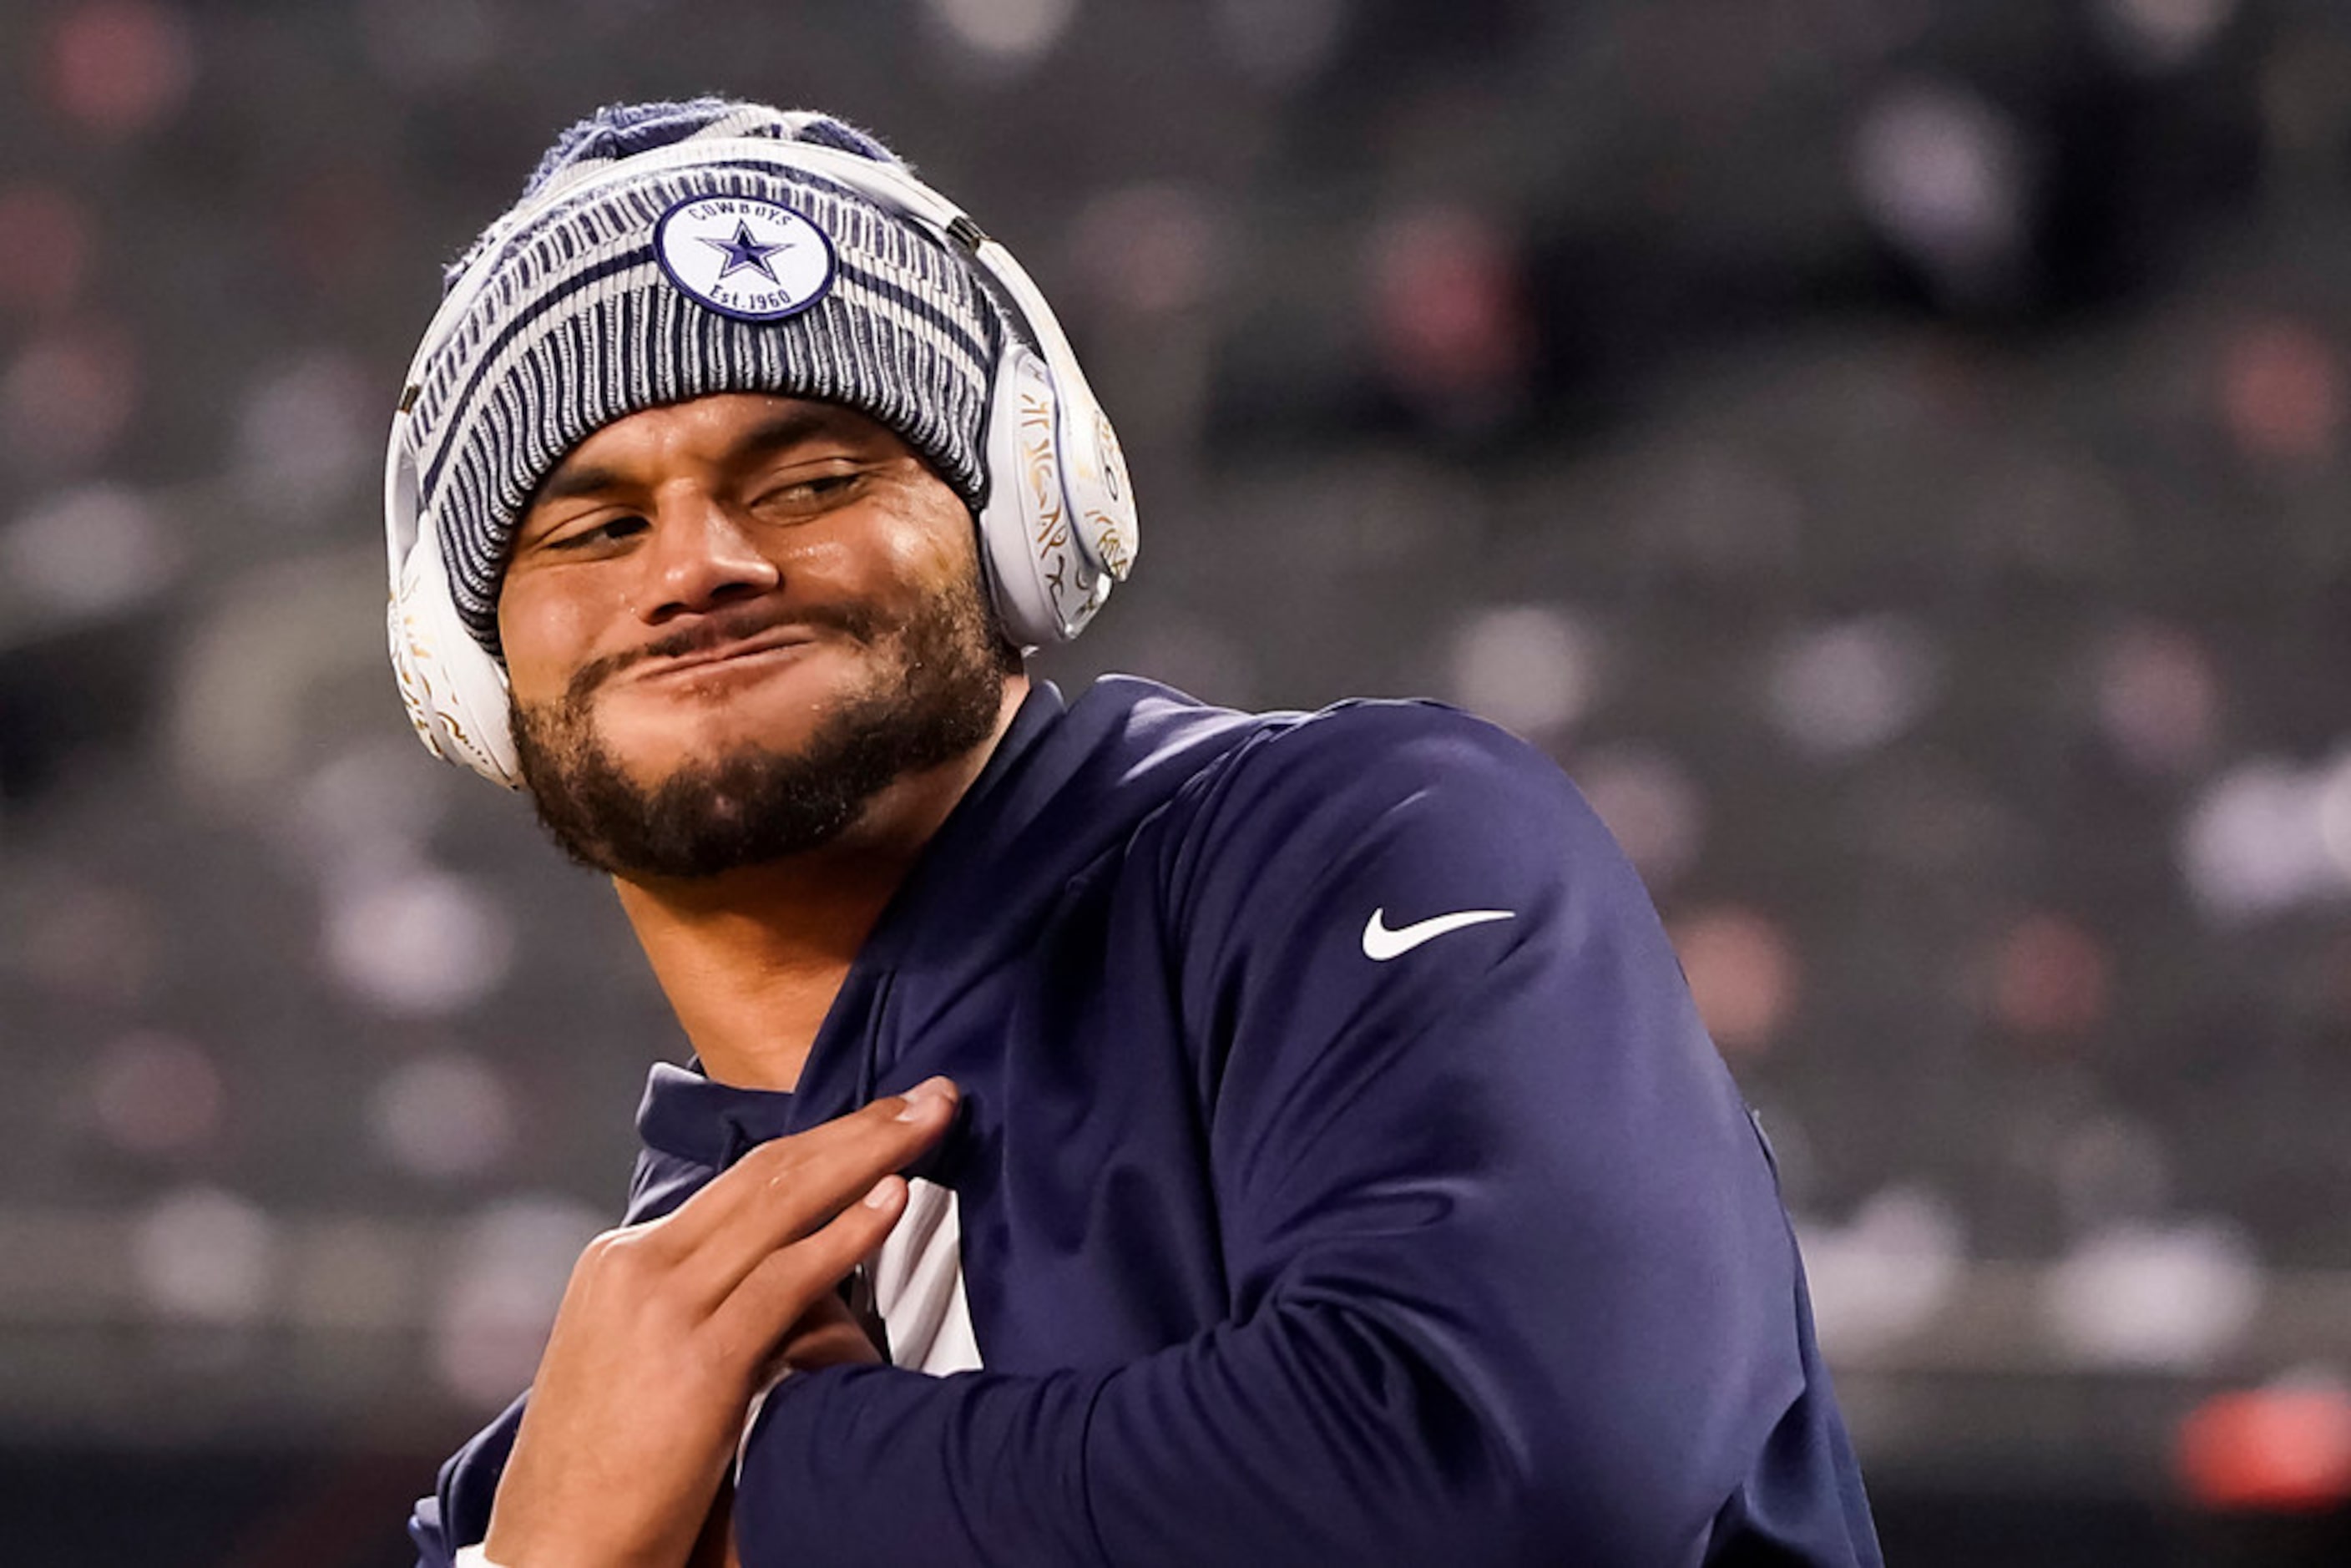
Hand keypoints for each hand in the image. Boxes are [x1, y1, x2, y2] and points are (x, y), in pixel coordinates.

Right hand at [482, 1077, 959, 1567]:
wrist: (559, 1551)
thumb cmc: (610, 1473)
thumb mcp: (639, 1360)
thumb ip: (697, 1304)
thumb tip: (776, 1270)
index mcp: (622, 1260)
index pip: (743, 1182)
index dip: (824, 1143)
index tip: (886, 1119)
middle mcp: (638, 1265)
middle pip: (769, 1173)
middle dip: (859, 1128)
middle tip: (930, 1095)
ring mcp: (664, 1307)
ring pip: (783, 1205)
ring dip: (869, 1157)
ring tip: (930, 1123)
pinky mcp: (697, 1358)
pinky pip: (786, 1279)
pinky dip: (846, 1234)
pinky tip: (894, 1201)